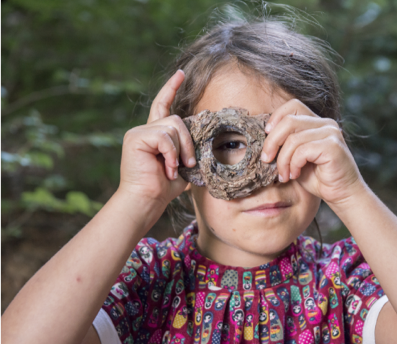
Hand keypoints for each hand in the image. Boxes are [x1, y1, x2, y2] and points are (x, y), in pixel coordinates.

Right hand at [118, 70, 195, 206]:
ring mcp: (138, 133)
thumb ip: (187, 146)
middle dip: (188, 141)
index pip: (163, 106)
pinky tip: (168, 167)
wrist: (147, 201)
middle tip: (188, 162)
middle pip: (176, 119)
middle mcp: (145, 130)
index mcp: (155, 135)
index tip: (181, 74)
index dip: (171, 89)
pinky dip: (171, 153)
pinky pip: (164, 136)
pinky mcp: (135, 138)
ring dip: (181, 149)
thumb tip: (203, 137)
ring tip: (176, 167)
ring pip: (173, 127)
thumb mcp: (183, 163)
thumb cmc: (164, 187)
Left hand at [260, 99, 364, 204]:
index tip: (265, 137)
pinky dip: (293, 165)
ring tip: (284, 174)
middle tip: (266, 160)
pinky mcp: (333, 146)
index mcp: (316, 122)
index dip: (275, 118)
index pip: (292, 106)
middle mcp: (325, 123)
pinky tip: (295, 174)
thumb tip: (262, 136)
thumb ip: (285, 143)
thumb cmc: (317, 177)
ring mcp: (331, 133)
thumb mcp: (295, 157)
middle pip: (288, 121)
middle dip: (272, 142)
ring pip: (293, 139)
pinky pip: (302, 151)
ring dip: (283, 160)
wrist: (341, 194)